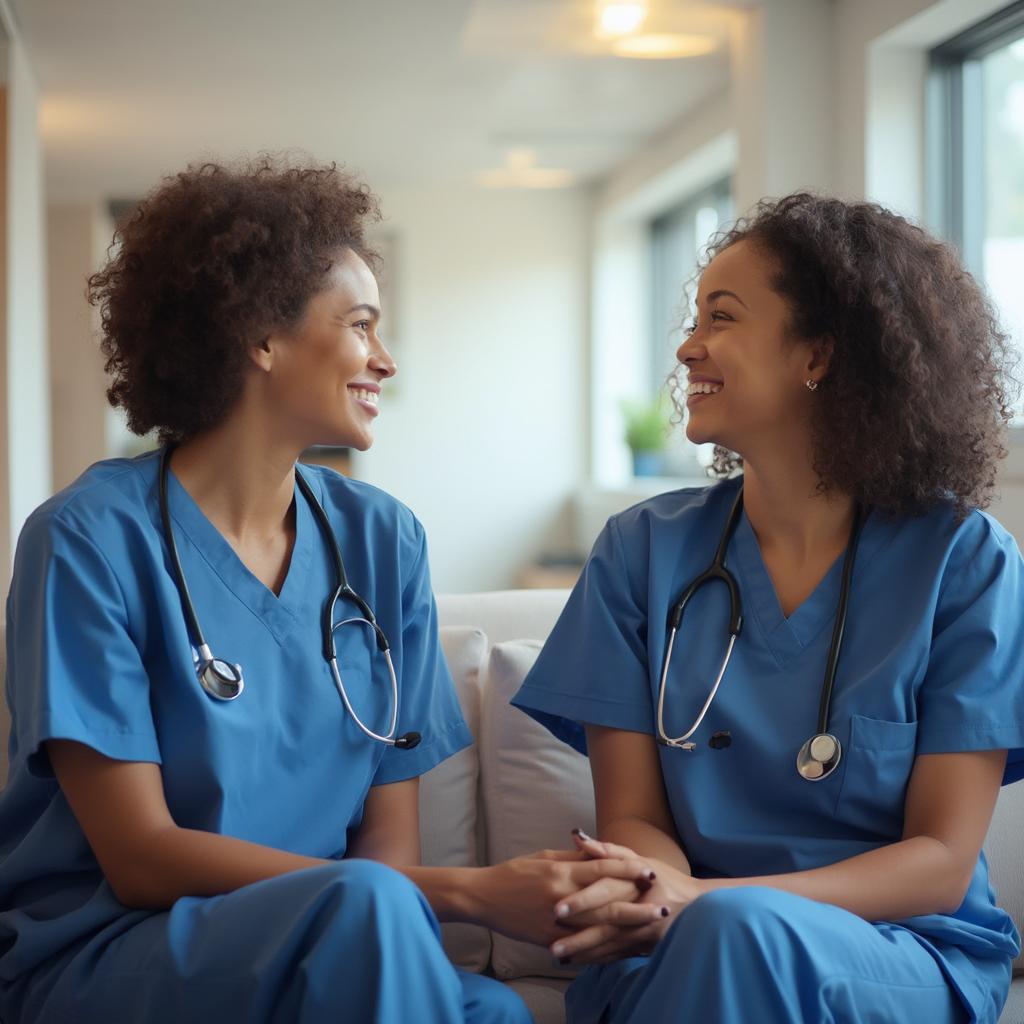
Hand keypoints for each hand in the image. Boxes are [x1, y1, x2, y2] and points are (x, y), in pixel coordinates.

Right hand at [470, 848, 656, 946]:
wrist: (484, 897)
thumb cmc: (516, 873)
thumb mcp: (545, 858)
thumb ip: (574, 858)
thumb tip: (602, 854)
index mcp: (561, 871)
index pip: (601, 869)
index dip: (628, 870)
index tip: (650, 872)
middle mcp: (561, 896)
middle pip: (607, 902)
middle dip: (638, 906)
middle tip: (664, 908)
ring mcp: (556, 922)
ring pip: (599, 928)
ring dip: (628, 930)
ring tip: (651, 931)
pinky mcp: (550, 940)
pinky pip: (583, 947)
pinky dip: (605, 949)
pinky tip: (624, 950)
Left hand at [548, 830, 705, 963]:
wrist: (699, 906)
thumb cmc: (666, 878)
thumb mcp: (642, 860)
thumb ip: (609, 850)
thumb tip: (578, 837)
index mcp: (636, 884)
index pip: (604, 891)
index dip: (581, 901)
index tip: (555, 910)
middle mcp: (640, 911)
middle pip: (604, 926)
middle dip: (577, 938)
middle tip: (550, 947)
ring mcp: (644, 934)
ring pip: (609, 946)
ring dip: (583, 953)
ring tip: (556, 957)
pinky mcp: (645, 948)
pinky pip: (616, 956)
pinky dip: (596, 960)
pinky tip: (576, 963)